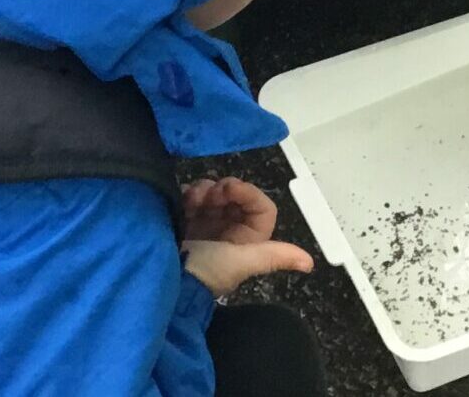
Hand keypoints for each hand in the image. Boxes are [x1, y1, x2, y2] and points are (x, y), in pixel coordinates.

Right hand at [180, 178, 313, 297]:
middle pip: (237, 196)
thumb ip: (273, 256)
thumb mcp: (240, 262)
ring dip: (204, 190)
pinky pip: (191, 197)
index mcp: (247, 241)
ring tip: (191, 200)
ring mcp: (204, 226)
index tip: (228, 189)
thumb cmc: (204, 271)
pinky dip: (188, 193)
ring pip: (214, 193)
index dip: (249, 194)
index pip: (261, 208)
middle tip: (209, 194)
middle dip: (224, 190)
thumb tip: (309, 263)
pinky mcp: (182, 221)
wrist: (159, 278)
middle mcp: (228, 231)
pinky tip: (182, 200)